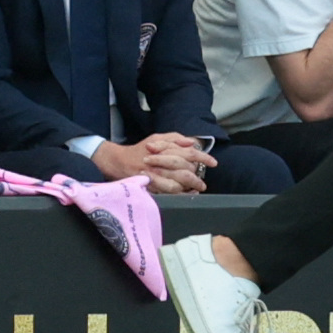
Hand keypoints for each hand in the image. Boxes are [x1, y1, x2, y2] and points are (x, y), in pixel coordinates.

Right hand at [91, 132, 214, 193]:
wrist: (119, 161)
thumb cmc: (141, 149)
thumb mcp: (158, 137)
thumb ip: (176, 138)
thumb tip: (192, 142)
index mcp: (165, 149)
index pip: (189, 153)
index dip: (203, 158)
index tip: (213, 163)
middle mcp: (161, 163)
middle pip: (185, 170)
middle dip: (197, 177)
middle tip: (203, 181)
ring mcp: (155, 176)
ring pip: (177, 184)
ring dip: (190, 188)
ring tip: (197, 189)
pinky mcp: (150, 186)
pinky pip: (167, 193)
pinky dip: (179, 195)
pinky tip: (185, 194)